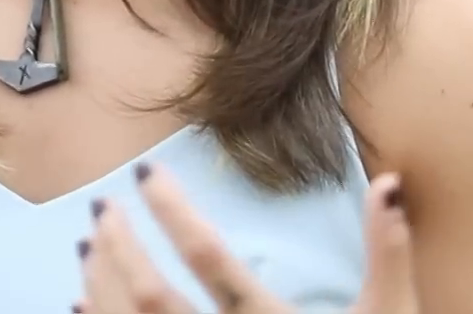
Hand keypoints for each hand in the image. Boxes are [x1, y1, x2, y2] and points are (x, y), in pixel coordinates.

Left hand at [76, 165, 418, 312]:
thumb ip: (389, 254)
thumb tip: (390, 181)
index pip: (209, 257)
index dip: (171, 209)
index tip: (145, 173)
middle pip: (152, 296)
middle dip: (120, 244)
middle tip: (103, 203)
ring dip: (100, 282)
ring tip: (91, 242)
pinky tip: (82, 301)